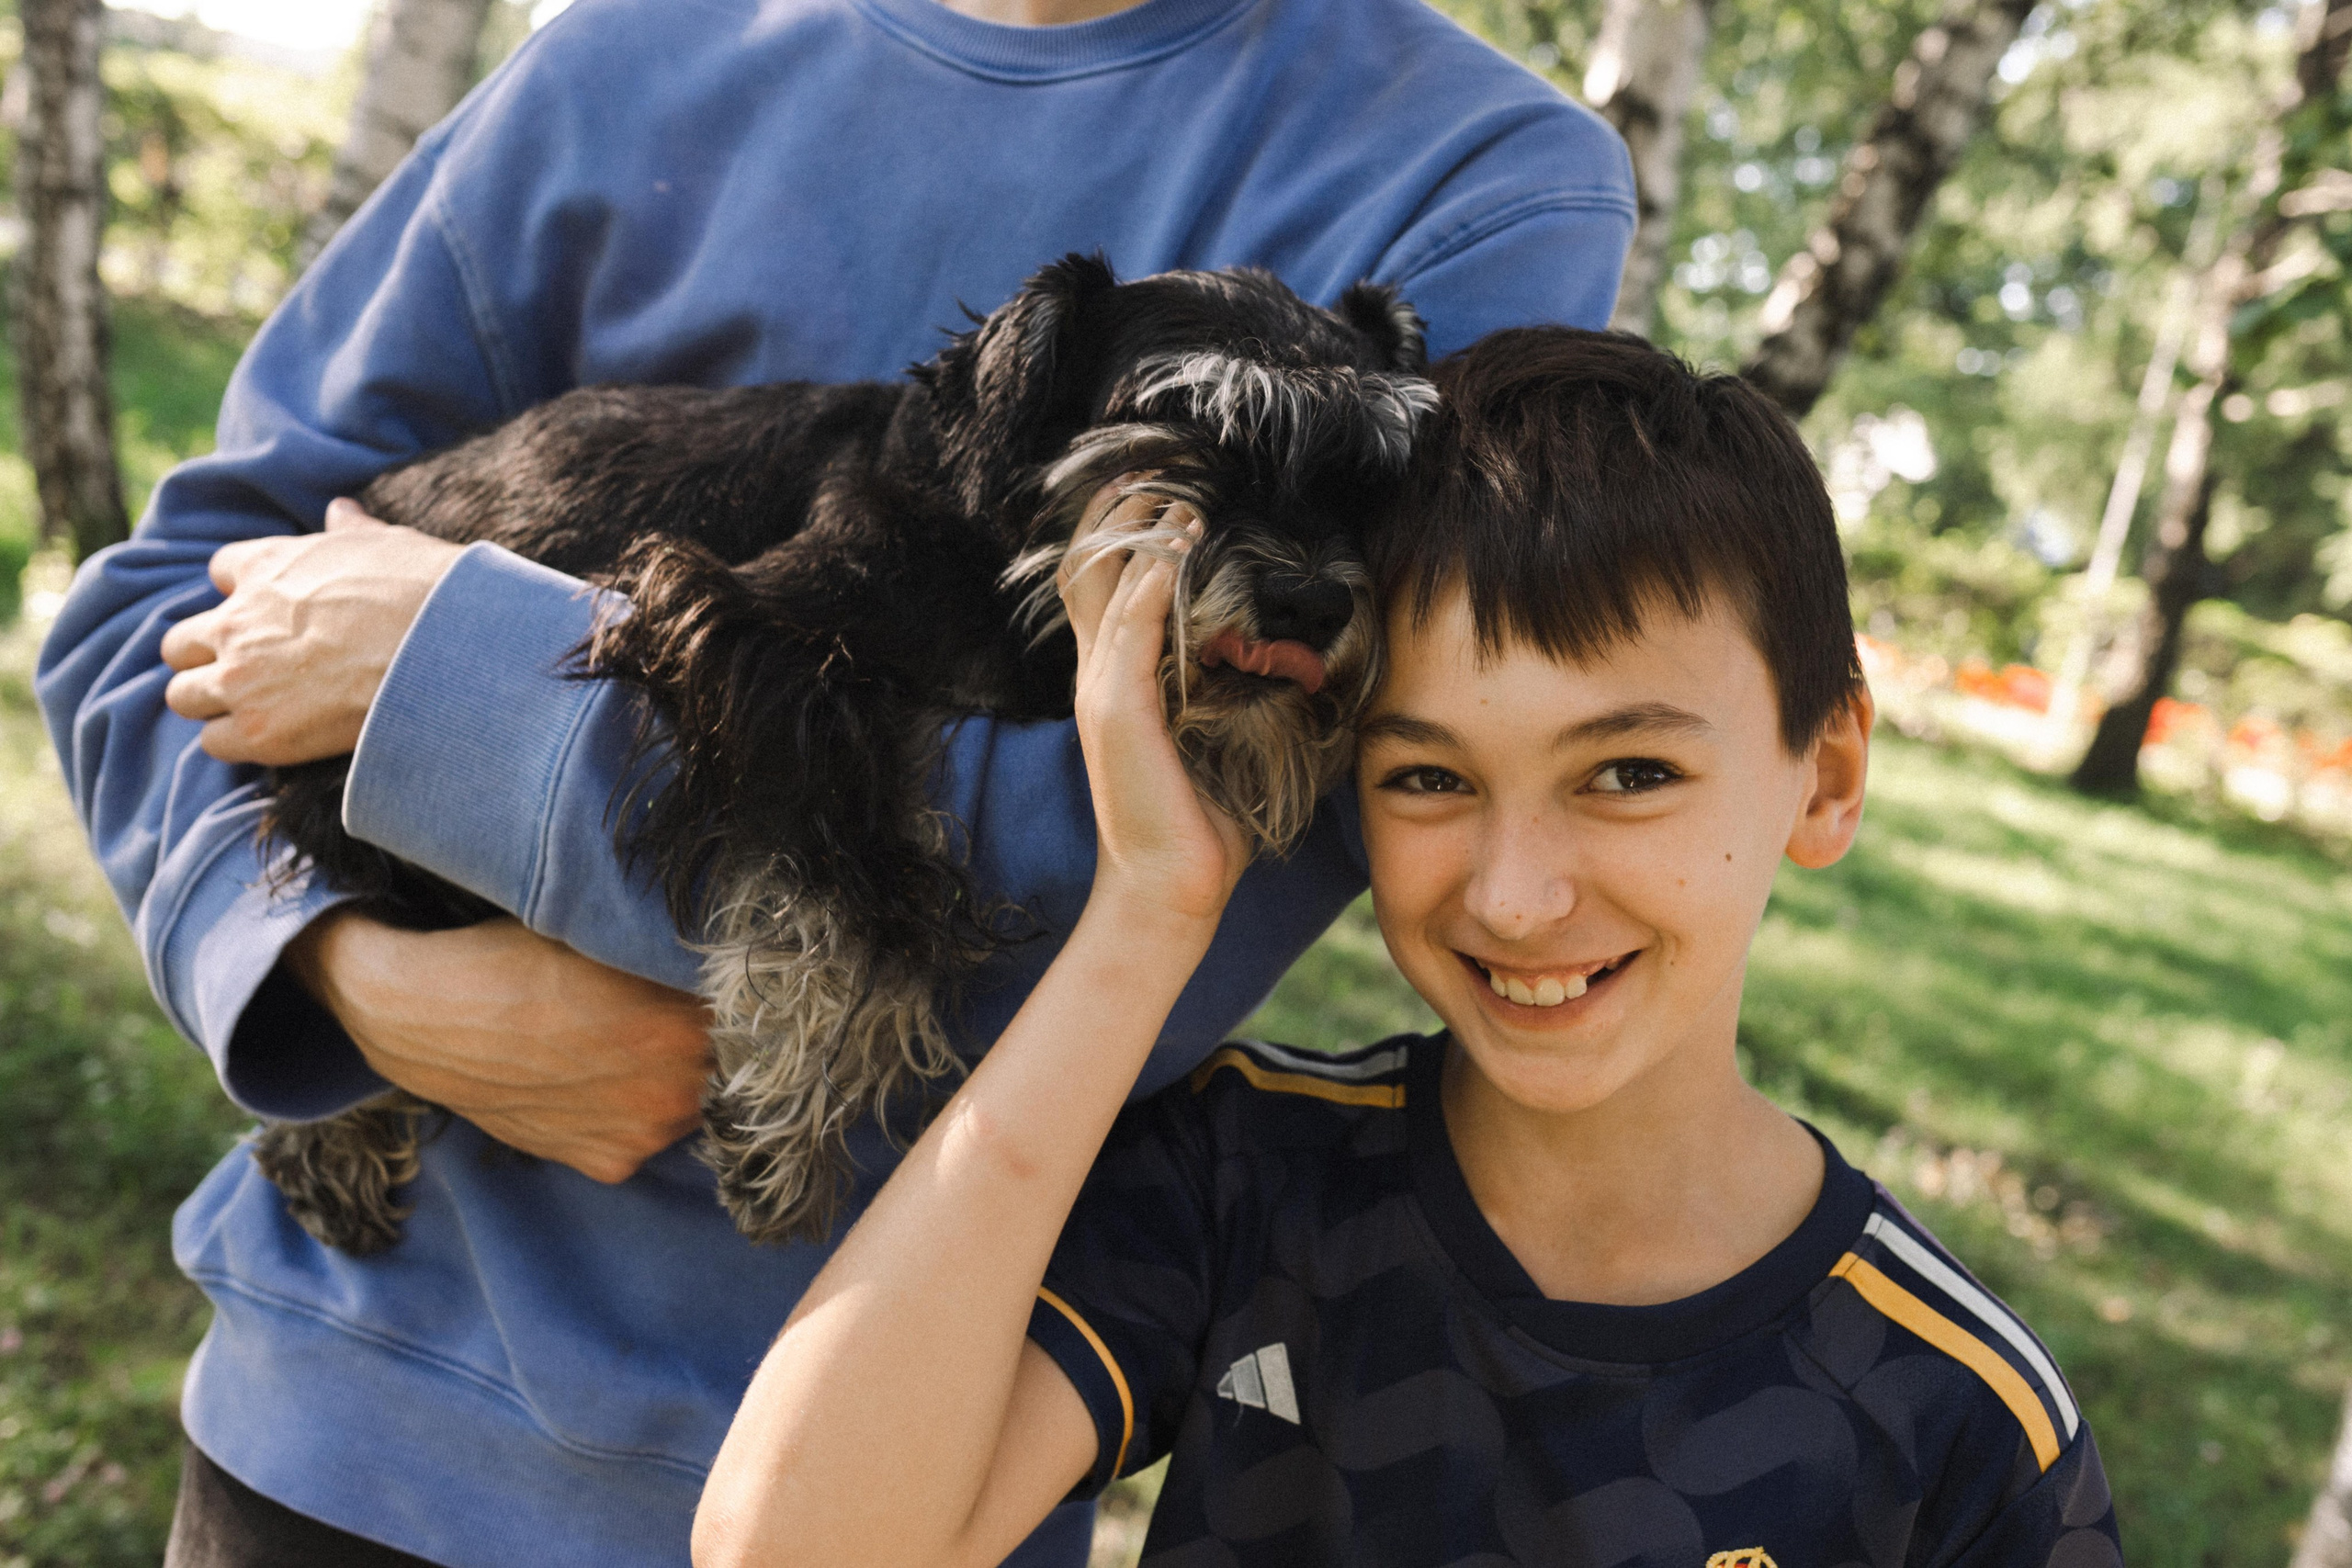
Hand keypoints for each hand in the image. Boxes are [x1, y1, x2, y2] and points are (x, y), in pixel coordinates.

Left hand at [161, 499, 463, 765]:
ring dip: (212, 702)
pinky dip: (236, 742)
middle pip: (180, 643)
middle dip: (207, 656)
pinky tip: (273, 739)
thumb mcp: (385, 543)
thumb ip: (351, 530)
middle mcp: (237, 621)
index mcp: (265, 566)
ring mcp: (240, 678)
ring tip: (254, 711)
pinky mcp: (259, 731)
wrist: (443, 650)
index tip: (268, 612)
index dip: (241, 593)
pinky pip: (213, 743)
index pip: (221, 572)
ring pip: (182, 695)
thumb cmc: (422, 591)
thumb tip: (340, 509)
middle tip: (248, 670)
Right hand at [287, 912, 711, 1182]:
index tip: (729, 981)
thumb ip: (676, 961)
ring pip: (693, 1099)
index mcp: (683, 1030)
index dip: (744, 997)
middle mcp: (672, 1095)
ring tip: (629, 1041)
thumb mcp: (607, 938)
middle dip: (714, 1037)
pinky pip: (648, 1131)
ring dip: (679, 1074)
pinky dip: (636, 1106)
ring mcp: (640, 1136)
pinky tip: (599, 1075)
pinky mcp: (607, 1162)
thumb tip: (735, 954)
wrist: (422, 1017)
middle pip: (732, 1064)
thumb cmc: (514, 961)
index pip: (753, 1016)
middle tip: (679, 1008)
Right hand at [1061, 490, 1249, 925]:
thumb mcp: (1215, 739)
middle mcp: (1097, 677)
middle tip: (1159, 471)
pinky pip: (1129, 628)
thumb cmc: (1199, 822)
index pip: (1099, 585)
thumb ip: (1224, 691)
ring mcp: (1101, 692)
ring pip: (1106, 586)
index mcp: (1116, 681)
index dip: (1118, 531)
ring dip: (1143, 535)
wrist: (1169, 889)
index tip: (1155, 487)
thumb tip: (1274, 656)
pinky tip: (1179, 548)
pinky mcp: (1117, 711)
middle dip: (1116, 514)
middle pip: (1084, 568)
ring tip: (1180, 499)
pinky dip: (1151, 582)